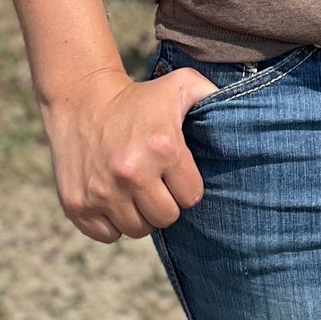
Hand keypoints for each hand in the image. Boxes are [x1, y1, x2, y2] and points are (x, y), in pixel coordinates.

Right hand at [40, 62, 217, 243]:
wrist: (82, 99)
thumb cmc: (140, 96)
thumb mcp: (182, 84)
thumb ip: (213, 96)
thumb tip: (243, 115)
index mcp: (164, 147)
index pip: (191, 196)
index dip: (186, 185)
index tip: (177, 172)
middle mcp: (133, 173)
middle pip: (166, 218)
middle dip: (165, 203)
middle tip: (157, 183)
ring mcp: (102, 192)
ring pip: (137, 230)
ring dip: (140, 214)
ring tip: (136, 190)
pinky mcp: (77, 205)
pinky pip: (108, 236)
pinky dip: (113, 222)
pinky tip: (115, 198)